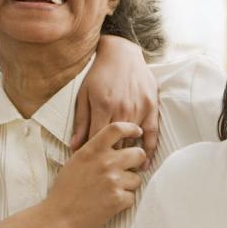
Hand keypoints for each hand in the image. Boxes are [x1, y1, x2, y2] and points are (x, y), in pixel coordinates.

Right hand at [46, 121, 145, 227]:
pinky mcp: (118, 199)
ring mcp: (113, 181)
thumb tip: (113, 147)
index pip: (117, 129)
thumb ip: (94, 152)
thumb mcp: (75, 162)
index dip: (132, 129)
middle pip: (138, 153)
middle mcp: (105, 162)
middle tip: (129, 170)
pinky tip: (108, 204)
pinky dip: (123, 202)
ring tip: (111, 192)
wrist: (58, 218)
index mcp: (92, 150)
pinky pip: (132, 197)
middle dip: (137, 162)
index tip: (137, 133)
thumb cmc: (64, 191)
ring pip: (137, 179)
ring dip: (128, 186)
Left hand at [72, 35, 158, 165]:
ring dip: (128, 157)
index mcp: (103, 106)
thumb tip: (74, 147)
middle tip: (106, 173)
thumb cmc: (99, 74)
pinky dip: (149, 149)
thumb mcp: (84, 95)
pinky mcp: (152, 106)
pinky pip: (152, 133)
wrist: (122, 54)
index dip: (94, 156)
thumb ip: (81, 122)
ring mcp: (139, 108)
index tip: (91, 166)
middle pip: (117, 144)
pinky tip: (145, 162)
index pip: (98, 141)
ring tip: (122, 172)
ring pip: (133, 141)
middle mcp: (123, 109)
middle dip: (110, 160)